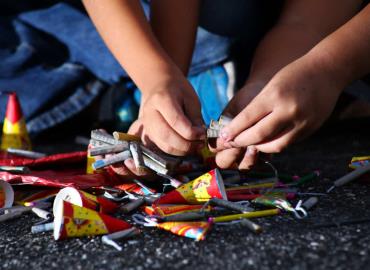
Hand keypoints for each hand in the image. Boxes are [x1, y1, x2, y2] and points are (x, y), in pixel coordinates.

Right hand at [138, 77, 204, 154]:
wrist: (160, 87)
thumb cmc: (178, 91)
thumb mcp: (191, 99)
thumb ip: (195, 117)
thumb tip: (200, 136)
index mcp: (161, 100)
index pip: (175, 121)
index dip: (191, 132)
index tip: (203, 134)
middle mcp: (149, 114)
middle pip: (167, 136)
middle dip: (187, 144)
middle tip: (201, 143)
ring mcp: (147, 126)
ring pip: (164, 145)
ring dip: (183, 150)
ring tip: (196, 146)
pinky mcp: (149, 134)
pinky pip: (163, 148)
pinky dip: (177, 151)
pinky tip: (188, 147)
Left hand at [214, 55, 342, 168]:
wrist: (327, 71)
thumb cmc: (293, 75)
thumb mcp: (271, 85)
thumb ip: (257, 106)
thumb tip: (238, 128)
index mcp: (274, 95)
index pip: (247, 118)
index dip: (234, 130)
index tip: (224, 137)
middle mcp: (288, 110)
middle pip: (259, 135)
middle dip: (241, 142)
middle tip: (231, 144)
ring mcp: (302, 121)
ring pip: (274, 145)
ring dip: (258, 148)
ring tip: (249, 144)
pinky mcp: (310, 129)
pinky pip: (288, 143)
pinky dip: (274, 145)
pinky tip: (266, 142)